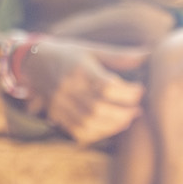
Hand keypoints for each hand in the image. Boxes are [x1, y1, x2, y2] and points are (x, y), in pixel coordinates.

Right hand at [21, 39, 147, 144]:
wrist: (33, 63)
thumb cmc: (68, 54)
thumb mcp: (93, 50)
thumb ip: (120, 56)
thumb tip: (149, 55)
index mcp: (79, 70)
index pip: (106, 87)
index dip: (128, 92)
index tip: (140, 90)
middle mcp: (68, 90)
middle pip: (98, 108)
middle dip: (123, 112)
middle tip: (138, 110)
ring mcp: (60, 105)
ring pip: (88, 123)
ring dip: (112, 125)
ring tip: (127, 119)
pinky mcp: (57, 116)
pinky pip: (77, 131)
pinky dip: (96, 133)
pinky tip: (109, 127)